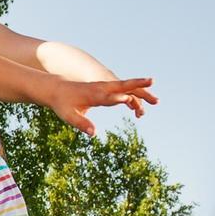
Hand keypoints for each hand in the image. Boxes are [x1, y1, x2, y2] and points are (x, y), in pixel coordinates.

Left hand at [43, 75, 158, 136]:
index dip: (117, 99)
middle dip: (137, 84)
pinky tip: (139, 108)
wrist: (58, 89)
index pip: (107, 97)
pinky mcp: (105, 89)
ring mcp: (104, 88)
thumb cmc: (63, 104)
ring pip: (125, 87)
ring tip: (156, 100)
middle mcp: (101, 89)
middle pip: (122, 85)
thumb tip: (93, 134)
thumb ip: (81, 124)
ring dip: (140, 91)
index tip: (129, 100)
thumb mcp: (68, 116)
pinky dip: (132, 97)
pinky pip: (122, 92)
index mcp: (92, 95)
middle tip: (152, 82)